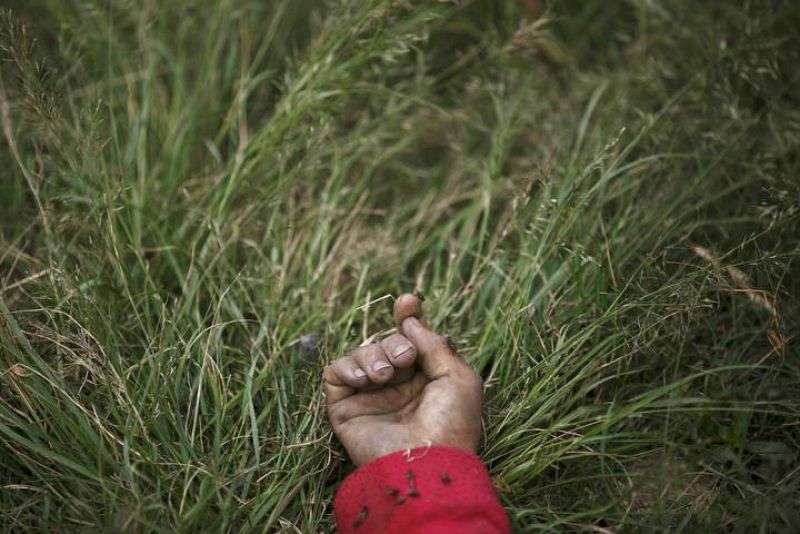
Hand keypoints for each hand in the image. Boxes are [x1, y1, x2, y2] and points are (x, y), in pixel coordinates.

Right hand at [322, 293, 482, 465]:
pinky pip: (336, 371)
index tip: (407, 302)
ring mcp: (371, 397)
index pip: (411, 341)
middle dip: (394, 341)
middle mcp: (398, 386)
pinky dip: (348, 366)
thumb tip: (411, 322)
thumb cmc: (450, 424)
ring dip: (373, 354)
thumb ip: (434, 344)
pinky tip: (365, 379)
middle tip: (405, 360)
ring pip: (362, 353)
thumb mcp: (458, 377)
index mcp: (427, 379)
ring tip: (385, 375)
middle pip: (386, 342)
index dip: (408, 318)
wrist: (424, 463)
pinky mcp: (345, 408)